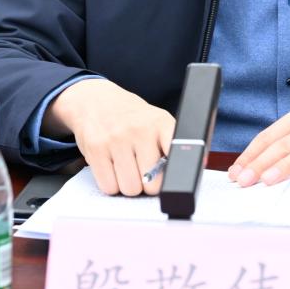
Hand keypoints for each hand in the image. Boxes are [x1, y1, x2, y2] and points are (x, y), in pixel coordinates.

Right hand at [45, 79, 174, 196]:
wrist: (96, 99)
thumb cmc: (131, 117)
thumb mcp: (157, 122)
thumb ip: (172, 145)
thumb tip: (193, 166)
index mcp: (161, 123)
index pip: (177, 155)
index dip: (177, 174)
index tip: (175, 179)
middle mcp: (140, 129)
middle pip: (152, 184)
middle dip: (149, 184)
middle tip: (144, 173)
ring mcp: (116, 139)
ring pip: (130, 188)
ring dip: (129, 185)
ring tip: (127, 168)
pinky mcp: (96, 148)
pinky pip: (109, 187)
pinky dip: (111, 184)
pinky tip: (112, 168)